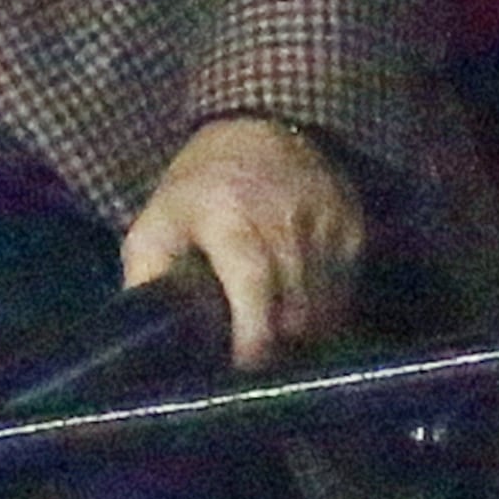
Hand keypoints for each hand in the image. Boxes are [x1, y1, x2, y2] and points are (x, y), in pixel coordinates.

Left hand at [119, 114, 365, 369]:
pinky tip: (301, 315)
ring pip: (326, 308)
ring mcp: (326, 226)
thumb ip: (147, 278)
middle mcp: (285, 223)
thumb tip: (145, 335)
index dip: (253, 337)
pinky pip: (346, 292)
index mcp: (230, 221)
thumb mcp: (155, 223)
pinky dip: (326, 313)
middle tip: (259, 368)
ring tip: (280, 346)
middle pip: (296, 311)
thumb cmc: (198, 188)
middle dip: (279, 349)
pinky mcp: (353, 230)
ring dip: (305, 337)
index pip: (253, 286)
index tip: (244, 370)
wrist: (261, 127)